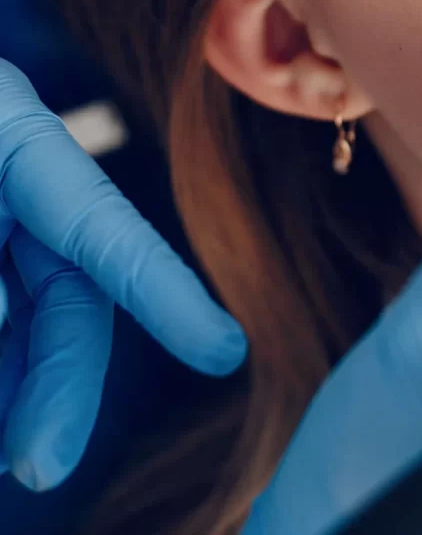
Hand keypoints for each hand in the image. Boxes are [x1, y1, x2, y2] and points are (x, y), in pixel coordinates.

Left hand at [0, 59, 246, 489]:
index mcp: (13, 137)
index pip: (103, 228)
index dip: (166, 292)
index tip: (222, 352)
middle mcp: (10, 181)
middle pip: (62, 294)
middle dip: (55, 381)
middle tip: (34, 464)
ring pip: (19, 317)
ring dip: (11, 386)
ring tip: (3, 452)